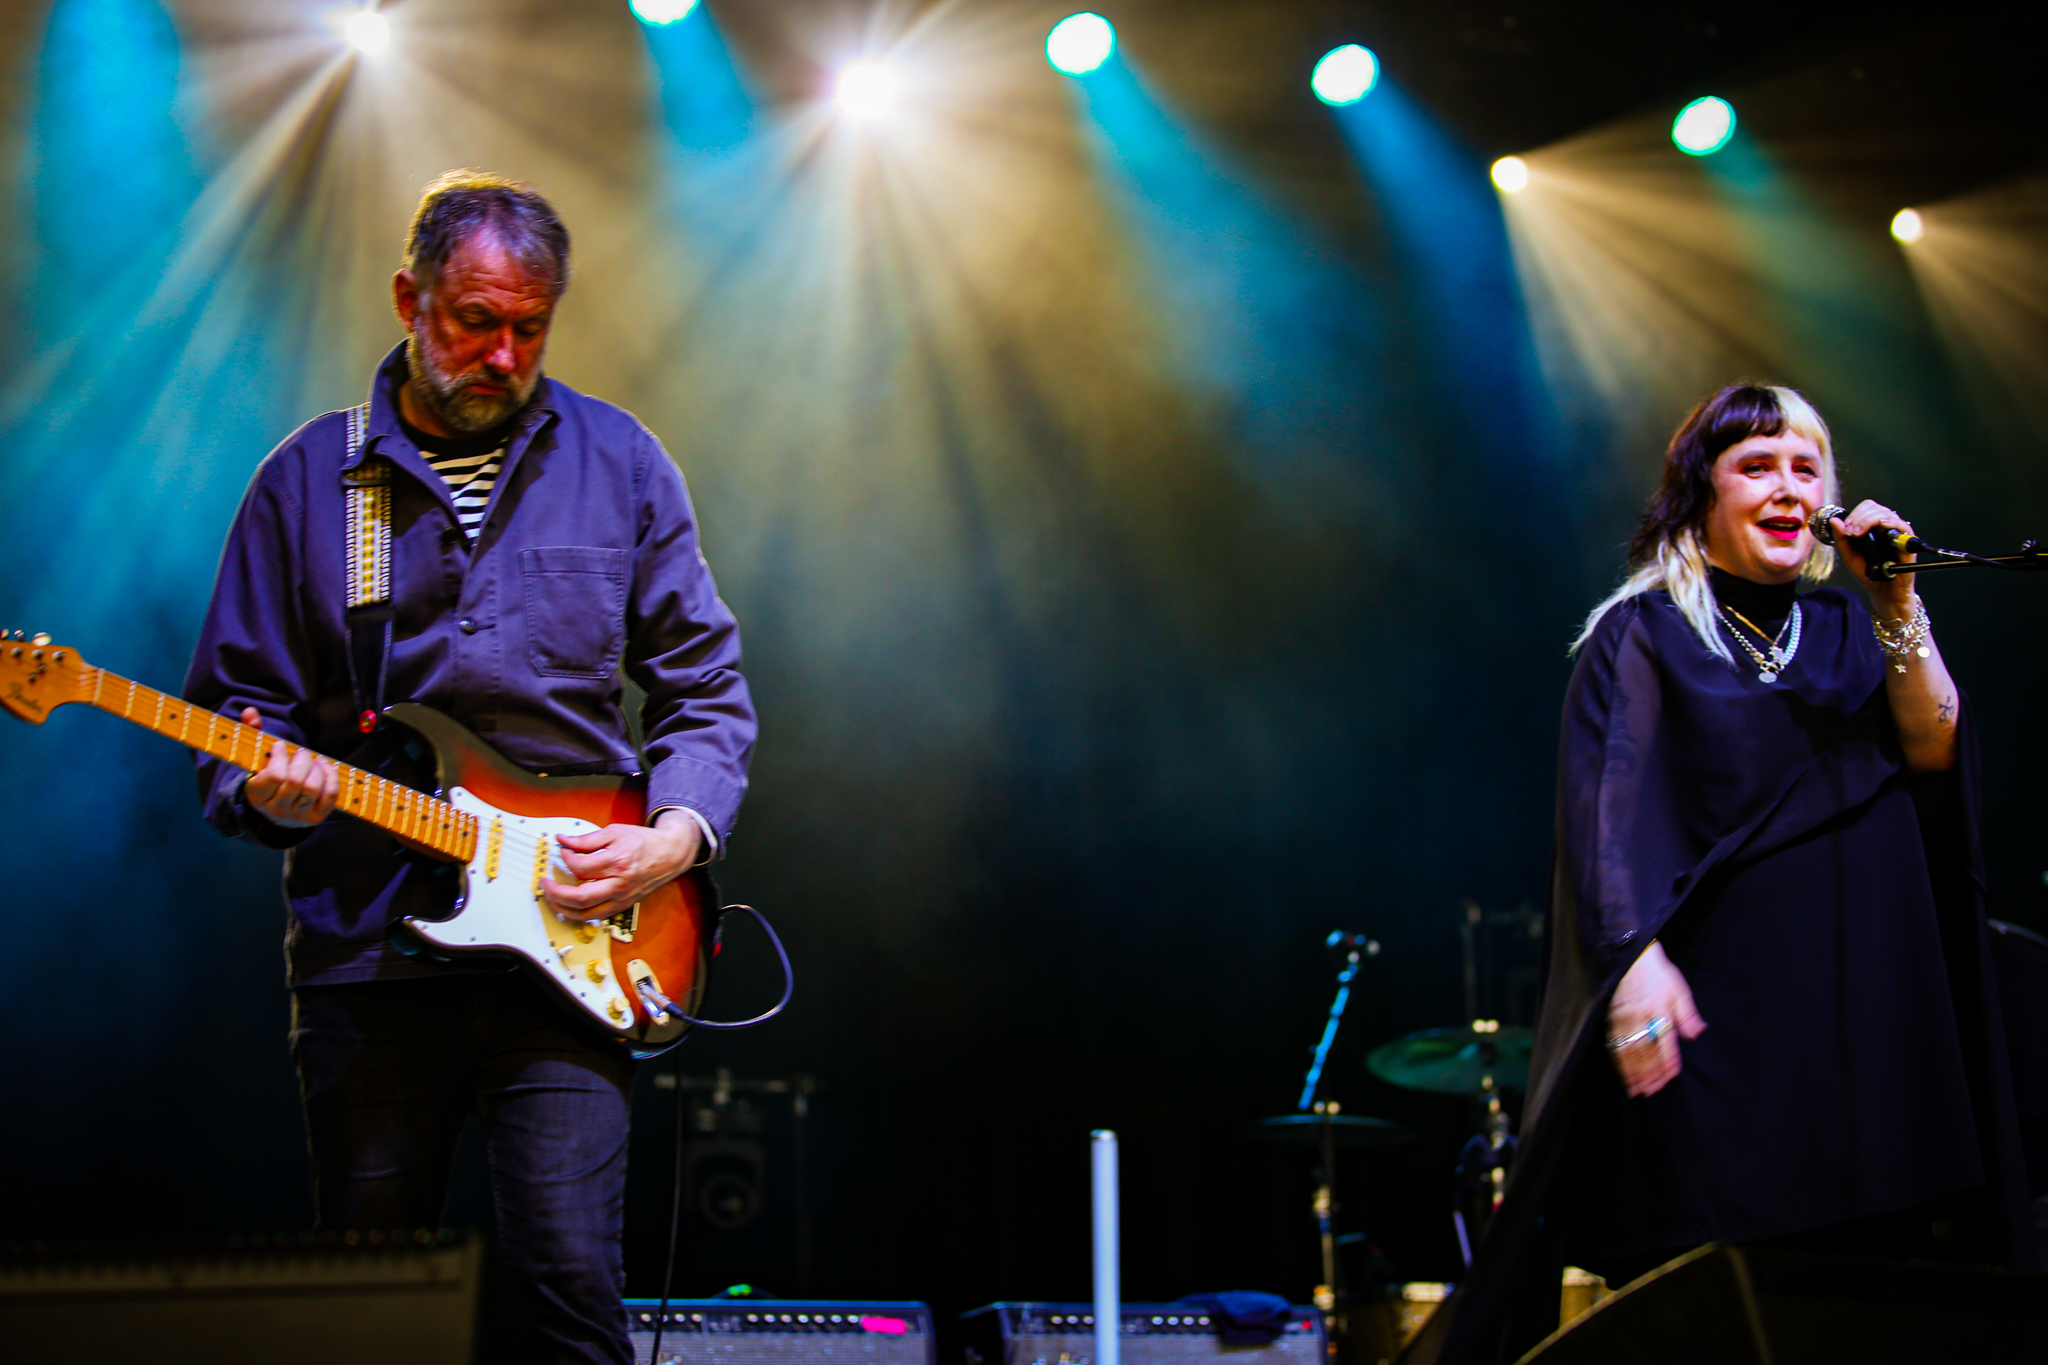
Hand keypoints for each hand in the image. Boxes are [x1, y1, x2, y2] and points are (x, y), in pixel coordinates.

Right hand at [239, 706, 338, 827]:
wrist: (275, 809)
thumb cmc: (267, 777)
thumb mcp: (256, 759)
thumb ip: (253, 734)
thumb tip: (250, 711)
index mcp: (257, 795)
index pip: (274, 776)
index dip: (281, 757)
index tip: (280, 746)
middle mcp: (276, 809)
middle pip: (296, 781)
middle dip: (302, 759)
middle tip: (301, 752)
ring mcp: (297, 816)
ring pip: (312, 788)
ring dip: (316, 768)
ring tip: (312, 761)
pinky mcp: (316, 817)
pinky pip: (330, 795)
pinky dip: (331, 777)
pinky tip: (324, 766)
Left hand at [541, 811, 701, 922]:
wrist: (669, 854)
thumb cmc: (643, 842)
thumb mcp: (614, 832)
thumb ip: (586, 839)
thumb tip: (563, 841)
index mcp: (617, 862)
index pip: (580, 868)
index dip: (565, 859)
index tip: (563, 851)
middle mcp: (618, 884)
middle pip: (579, 898)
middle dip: (555, 893)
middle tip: (545, 884)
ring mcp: (621, 898)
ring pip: (585, 914)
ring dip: (563, 909)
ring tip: (551, 898)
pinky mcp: (622, 906)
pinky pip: (596, 917)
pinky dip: (579, 914)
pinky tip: (569, 907)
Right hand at [1607, 940, 1706, 1097]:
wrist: (1630, 957)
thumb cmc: (1657, 973)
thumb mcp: (1679, 990)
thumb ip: (1688, 1015)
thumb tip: (1697, 1033)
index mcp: (1660, 1012)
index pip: (1664, 1044)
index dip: (1667, 1062)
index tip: (1670, 1077)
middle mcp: (1640, 1018)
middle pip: (1645, 1052)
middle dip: (1650, 1074)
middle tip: (1653, 1090)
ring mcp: (1623, 1020)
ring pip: (1629, 1052)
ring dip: (1634, 1073)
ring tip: (1639, 1089)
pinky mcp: (1611, 1020)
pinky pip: (1614, 1046)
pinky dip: (1619, 1063)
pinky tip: (1624, 1074)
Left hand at [1830, 499, 1918, 613]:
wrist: (1882, 592)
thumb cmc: (1868, 573)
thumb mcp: (1849, 555)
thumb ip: (1841, 539)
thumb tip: (1834, 521)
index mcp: (1873, 528)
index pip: (1867, 508)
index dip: (1855, 513)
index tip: (1847, 527)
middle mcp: (1886, 528)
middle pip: (1875, 508)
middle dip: (1859, 517)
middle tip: (1851, 532)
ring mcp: (1897, 535)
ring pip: (1886, 514)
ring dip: (1868, 520)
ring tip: (1858, 534)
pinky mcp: (1907, 544)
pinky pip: (1902, 526)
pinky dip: (1889, 523)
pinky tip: (1879, 527)